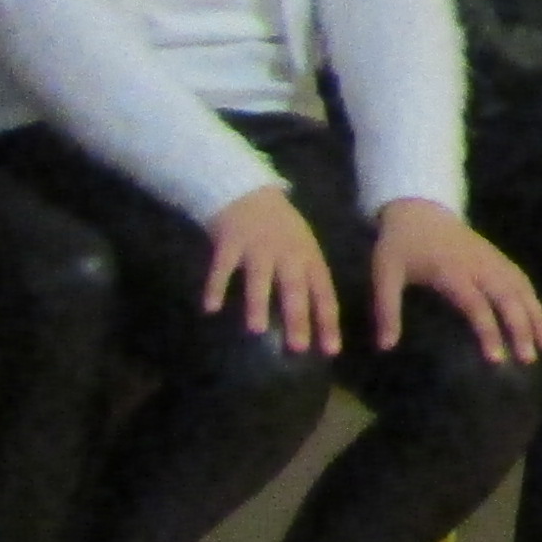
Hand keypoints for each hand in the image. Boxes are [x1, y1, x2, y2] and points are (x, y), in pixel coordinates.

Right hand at [204, 185, 342, 355]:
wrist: (248, 191)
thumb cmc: (280, 228)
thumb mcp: (304, 249)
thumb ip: (308, 280)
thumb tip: (315, 322)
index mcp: (309, 257)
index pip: (323, 292)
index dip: (327, 321)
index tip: (330, 350)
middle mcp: (287, 253)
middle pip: (294, 288)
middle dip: (297, 318)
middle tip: (297, 347)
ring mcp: (258, 246)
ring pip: (260, 278)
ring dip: (259, 303)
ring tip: (257, 330)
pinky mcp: (230, 242)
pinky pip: (222, 267)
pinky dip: (216, 286)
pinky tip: (211, 307)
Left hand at [371, 198, 541, 363]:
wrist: (418, 209)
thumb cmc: (400, 245)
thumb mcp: (385, 274)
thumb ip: (387, 310)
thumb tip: (385, 347)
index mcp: (452, 272)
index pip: (477, 306)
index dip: (489, 332)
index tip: (496, 360)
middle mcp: (479, 266)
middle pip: (508, 299)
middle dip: (521, 329)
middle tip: (528, 360)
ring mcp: (492, 260)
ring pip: (521, 289)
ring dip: (536, 316)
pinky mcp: (497, 257)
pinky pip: (521, 279)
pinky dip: (534, 299)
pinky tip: (539, 319)